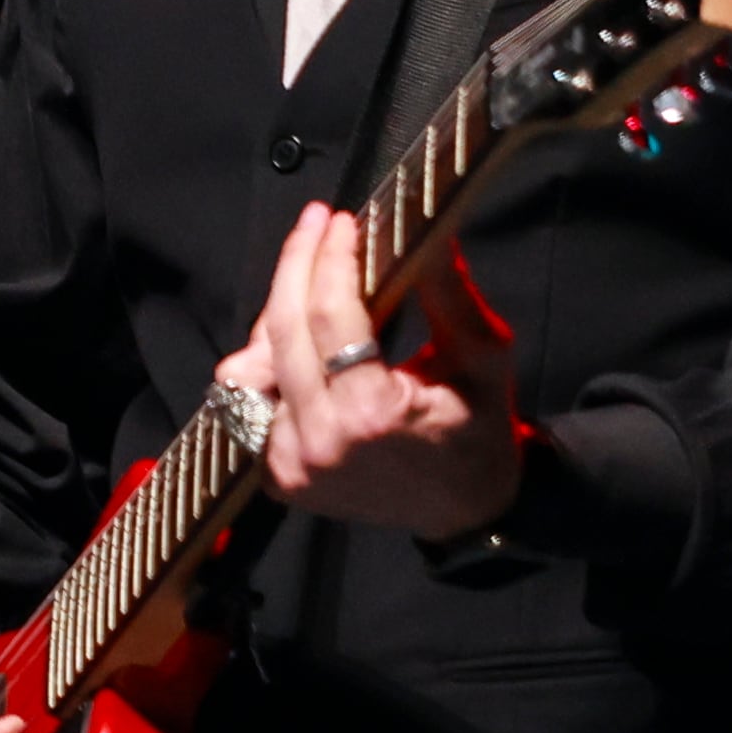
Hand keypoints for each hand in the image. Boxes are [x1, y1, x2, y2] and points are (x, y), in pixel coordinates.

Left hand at [211, 204, 523, 541]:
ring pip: (251, 367)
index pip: (329, 316)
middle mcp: (319, 443)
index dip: (331, 258)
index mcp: (372, 416)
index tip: (341, 219)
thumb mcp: (483, 357)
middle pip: (282, 331)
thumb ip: (449, 293)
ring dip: (275, 314)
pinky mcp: (279, 477)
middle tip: (316, 223)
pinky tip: (296, 336)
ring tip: (307, 278)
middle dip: (295, 265)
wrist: (469, 513)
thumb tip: (427, 229)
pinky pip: (249, 405)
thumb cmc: (481, 433)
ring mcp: (291, 465)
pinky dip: (268, 364)